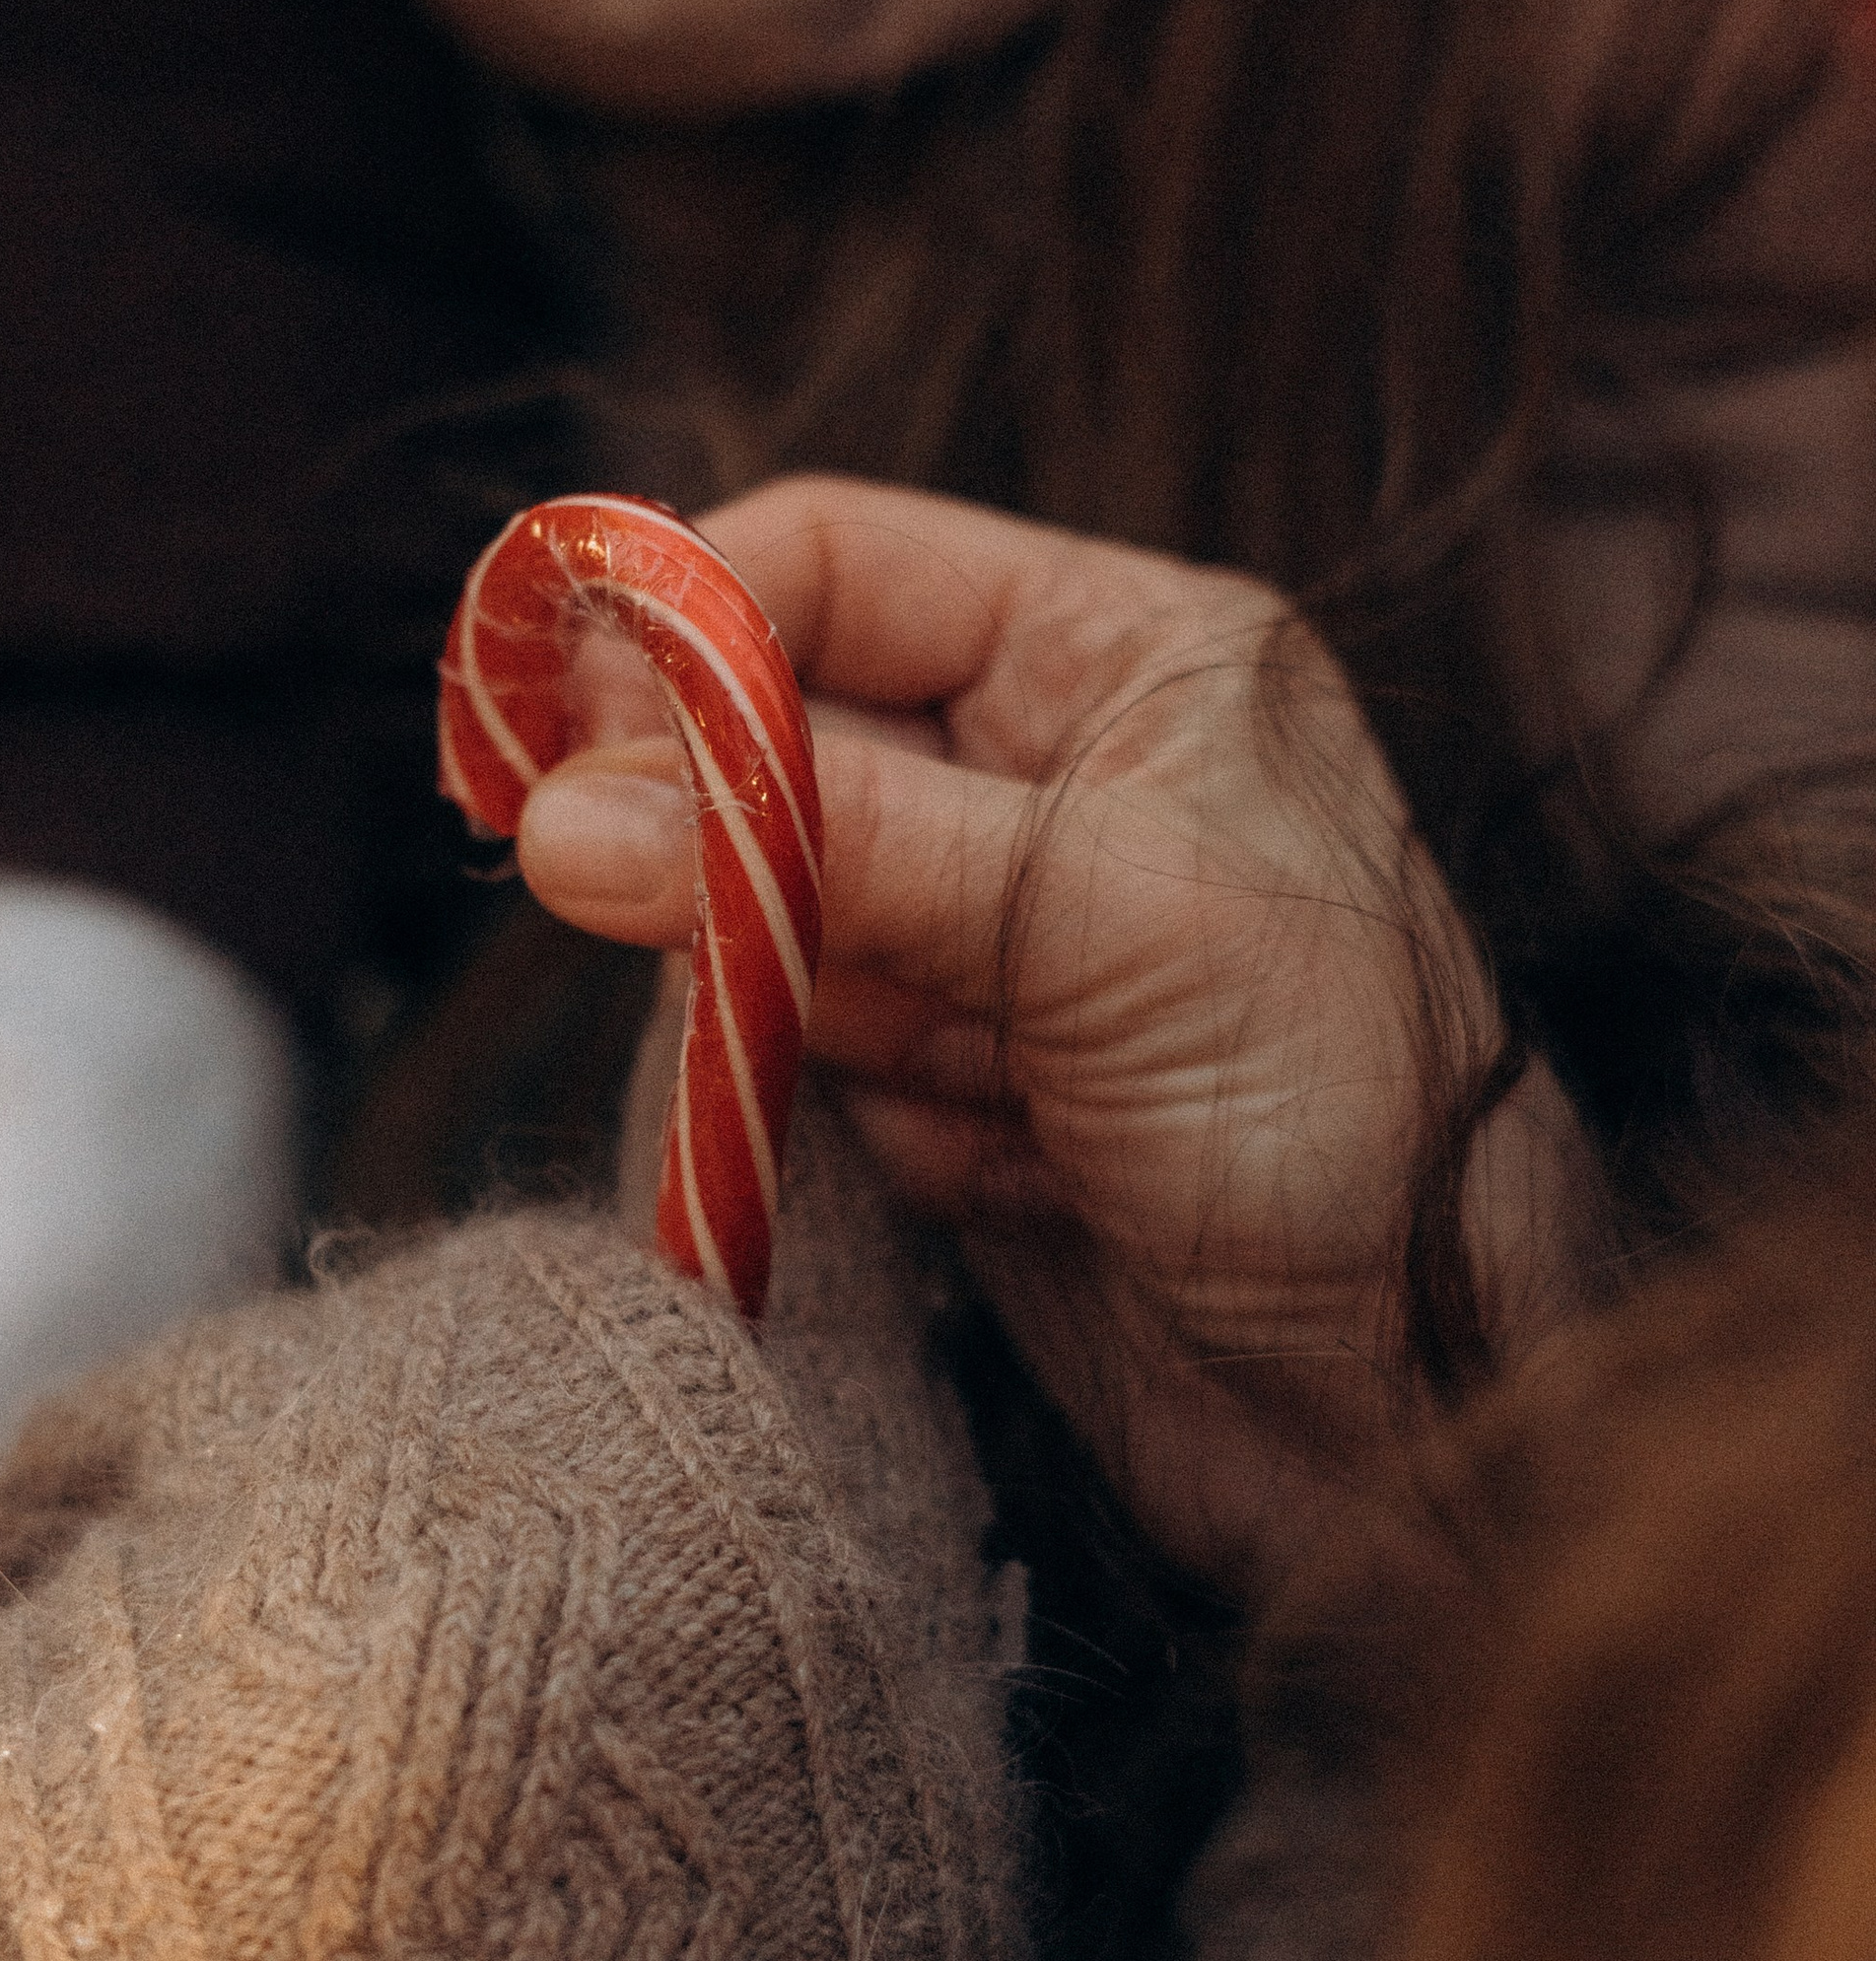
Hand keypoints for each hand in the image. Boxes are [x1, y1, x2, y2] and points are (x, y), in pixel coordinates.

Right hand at [517, 477, 1598, 1589]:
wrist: (1415, 1396)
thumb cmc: (1340, 1111)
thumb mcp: (1096, 916)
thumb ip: (825, 844)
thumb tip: (566, 808)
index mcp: (1126, 655)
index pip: (836, 564)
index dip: (680, 618)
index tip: (544, 714)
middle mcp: (1054, 770)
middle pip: (774, 740)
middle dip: (738, 845)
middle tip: (704, 925)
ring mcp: (998, 938)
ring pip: (769, 916)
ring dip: (823, 1012)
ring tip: (990, 1084)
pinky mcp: (959, 1090)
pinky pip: (803, 1063)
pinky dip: (869, 1120)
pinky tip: (1017, 1169)